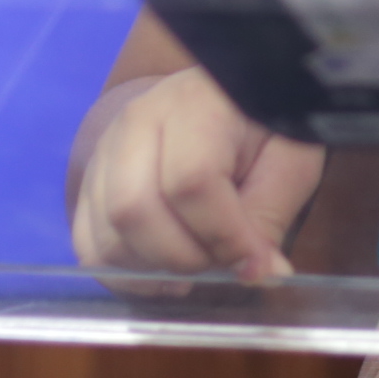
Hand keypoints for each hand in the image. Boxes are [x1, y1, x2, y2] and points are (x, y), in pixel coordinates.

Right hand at [69, 66, 324, 282]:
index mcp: (192, 105)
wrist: (223, 102)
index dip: (224, 235)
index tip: (255, 262)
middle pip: (134, 210)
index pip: (190, 181)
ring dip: (157, 268)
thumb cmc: (261, 129)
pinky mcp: (89, 184)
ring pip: (107, 236)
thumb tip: (258, 274)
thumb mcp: (289, 161)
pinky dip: (126, 272)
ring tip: (198, 262)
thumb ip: (271, 215)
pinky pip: (89, 246)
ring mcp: (103, 154)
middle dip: (185, 257)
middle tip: (222, 261)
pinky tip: (165, 268)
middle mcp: (134, 124)